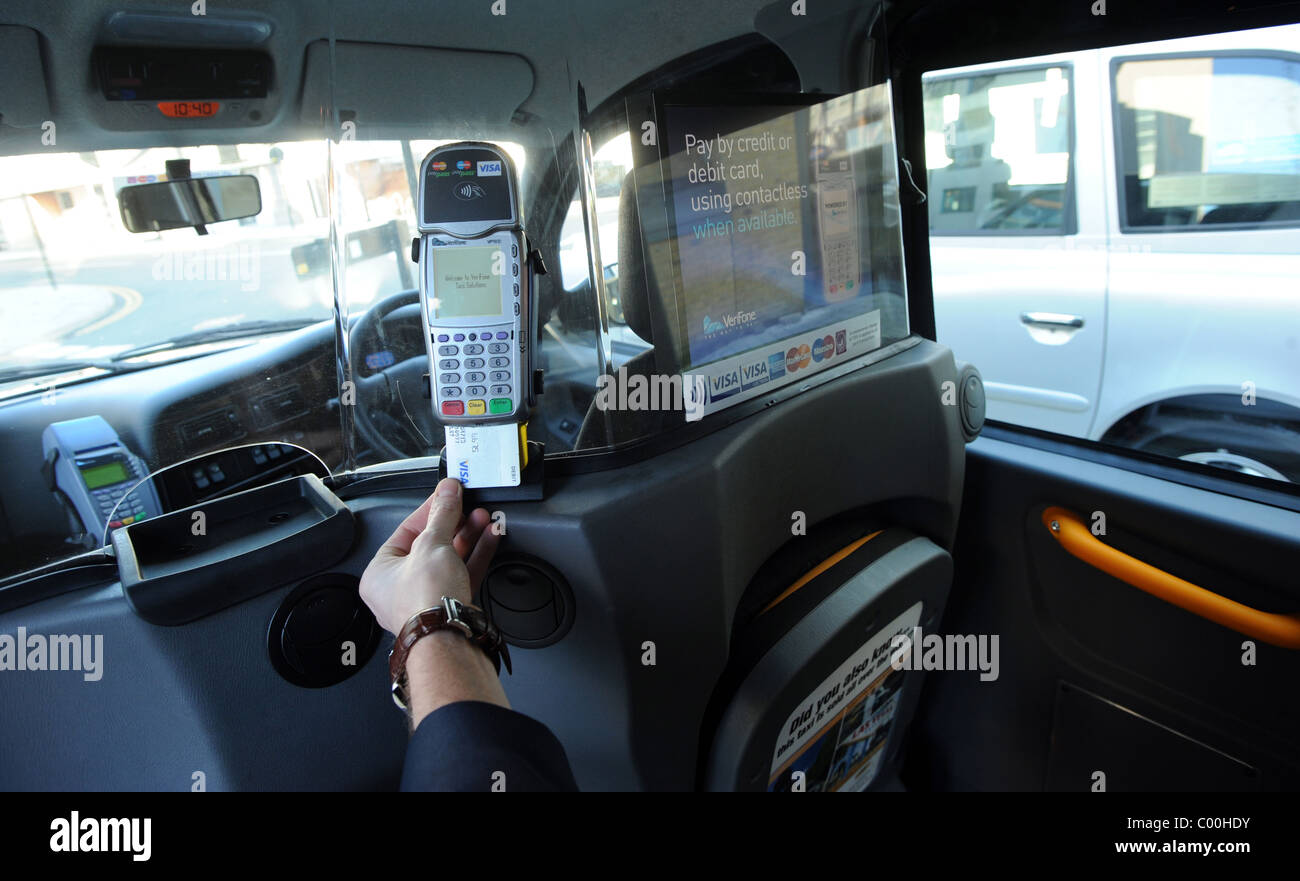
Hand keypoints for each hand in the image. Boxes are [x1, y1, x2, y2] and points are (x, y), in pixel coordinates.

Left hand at [360, 478, 499, 634]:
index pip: (406, 531)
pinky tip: (489, 537)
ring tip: (483, 518)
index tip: (447, 494)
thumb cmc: (424, 602)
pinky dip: (476, 555)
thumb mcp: (432, 544)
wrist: (448, 638)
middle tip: (468, 506)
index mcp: (380, 573)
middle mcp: (399, 589)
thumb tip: (447, 492)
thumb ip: (442, 514)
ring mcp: (427, 599)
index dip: (429, 509)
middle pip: (430, 545)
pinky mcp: (451, 606)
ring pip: (450, 560)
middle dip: (454, 523)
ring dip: (468, 536)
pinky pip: (462, 574)